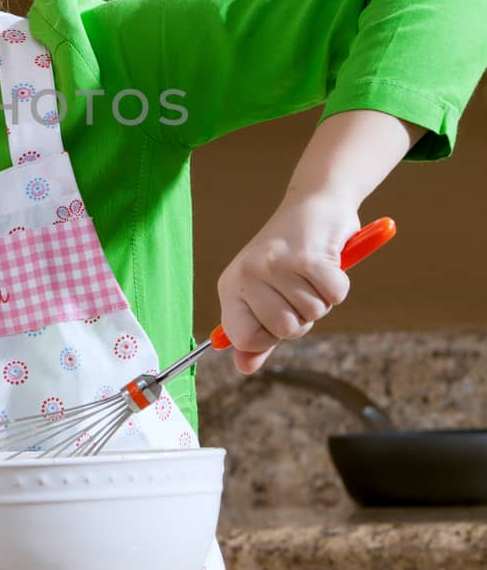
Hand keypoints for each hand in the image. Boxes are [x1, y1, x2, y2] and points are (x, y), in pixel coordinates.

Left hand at [216, 194, 358, 374]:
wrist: (314, 201)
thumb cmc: (290, 254)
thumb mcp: (265, 294)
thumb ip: (257, 334)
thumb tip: (244, 369)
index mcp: (231, 285)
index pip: (243, 338)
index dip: (269, 336)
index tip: (278, 313)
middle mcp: (248, 274)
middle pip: (286, 330)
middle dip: (303, 315)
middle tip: (300, 285)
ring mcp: (277, 264)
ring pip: (313, 313)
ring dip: (322, 296)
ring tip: (311, 269)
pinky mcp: (308, 256)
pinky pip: (335, 296)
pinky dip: (339, 283)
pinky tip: (328, 260)